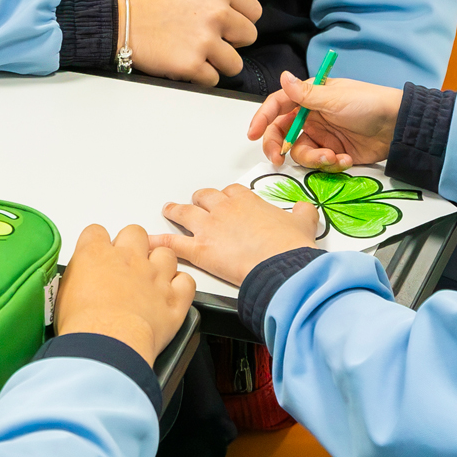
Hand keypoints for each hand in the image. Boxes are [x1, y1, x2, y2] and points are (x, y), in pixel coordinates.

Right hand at [56, 224, 195, 365]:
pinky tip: (171, 295)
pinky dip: (181, 287)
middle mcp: (129, 258)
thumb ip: (74, 278)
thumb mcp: (62, 295)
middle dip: (131, 245)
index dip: (97, 243)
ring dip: (160, 264)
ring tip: (151, 280)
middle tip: (125, 265)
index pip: (96, 232)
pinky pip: (186, 282)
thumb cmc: (82, 325)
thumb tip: (75, 282)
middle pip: (134, 233)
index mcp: (97, 254)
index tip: (97, 255)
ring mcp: (154, 276)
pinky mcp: (173, 299)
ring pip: (165, 253)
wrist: (107, 346)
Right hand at [119, 0, 260, 86]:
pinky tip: (185, 62)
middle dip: (233, 43)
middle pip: (250, 37)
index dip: (241, 21)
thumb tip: (242, 15)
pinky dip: (201, 76)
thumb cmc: (156, 3)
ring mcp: (205, 40)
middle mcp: (216, 12)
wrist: (124, 22)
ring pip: (235, 64)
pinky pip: (214, 79)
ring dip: (219, 64)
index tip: (228, 26)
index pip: (254, 12)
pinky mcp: (193, 64)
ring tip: (198, 55)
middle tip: (211, 41)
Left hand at [151, 184, 317, 285]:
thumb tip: (306, 210)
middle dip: (199, 201)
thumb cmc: (290, 246)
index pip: (231, 192)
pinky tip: (150, 243)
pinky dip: (160, 243)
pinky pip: (174, 243)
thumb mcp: (303, 222)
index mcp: (247, 201)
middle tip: (197, 204)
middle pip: (204, 198)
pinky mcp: (200, 250)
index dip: (227, 197)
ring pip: (185, 213)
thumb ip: (302, 213)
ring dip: (175, 211)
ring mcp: (210, 228)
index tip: (227, 201)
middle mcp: (225, 209)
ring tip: (169, 209)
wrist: (282, 265)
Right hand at [248, 71, 402, 168]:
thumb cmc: (369, 104)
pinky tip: (345, 159)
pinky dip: (330, 165)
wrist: (398, 127)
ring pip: (301, 151)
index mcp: (309, 97)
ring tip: (332, 158)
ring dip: (313, 158)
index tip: (252, 133)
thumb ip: (305, 94)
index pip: (278, 105)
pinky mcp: (334, 152)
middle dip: (279, 146)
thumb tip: (283, 76)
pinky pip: (320, 163)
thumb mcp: (335, 98)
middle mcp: (312, 116)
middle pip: (283, 133)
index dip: (262, 118)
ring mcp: (323, 135)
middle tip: (278, 159)